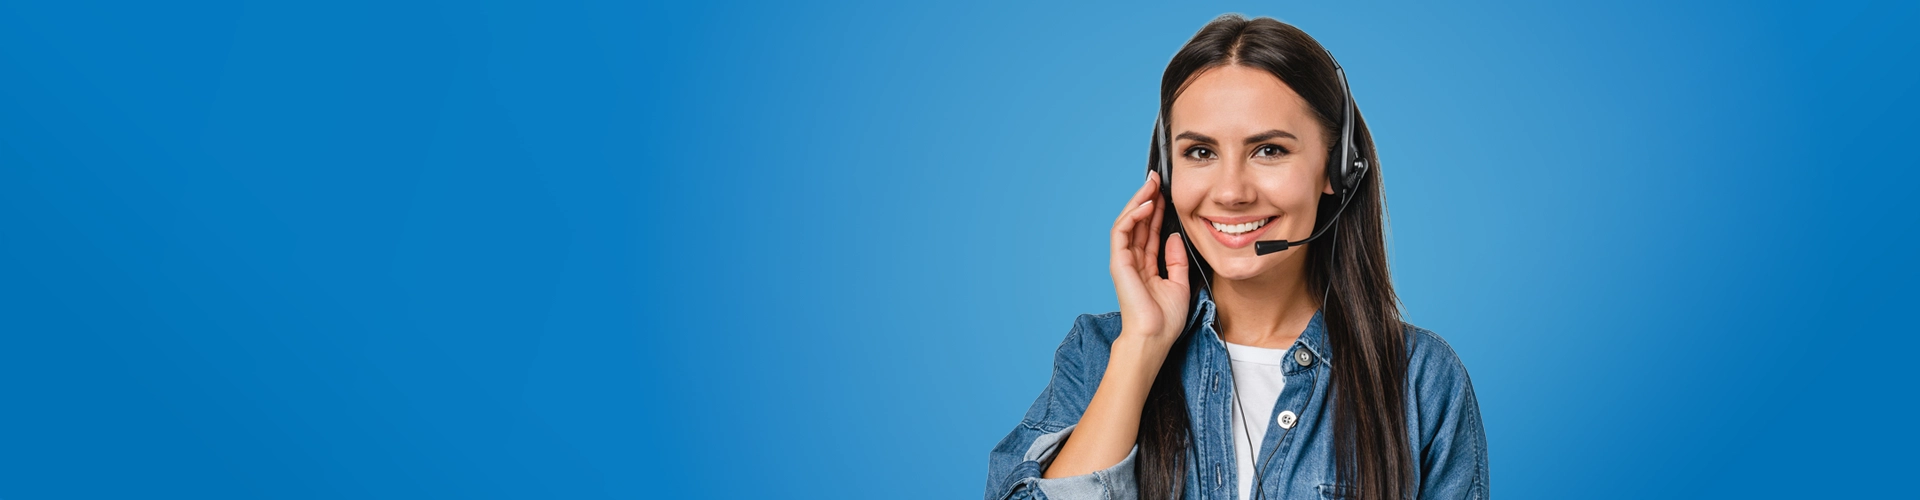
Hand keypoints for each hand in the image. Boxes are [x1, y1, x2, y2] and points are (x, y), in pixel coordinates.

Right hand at [1109, 170, 1191, 350]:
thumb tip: (1174, 236)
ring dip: (1139, 201)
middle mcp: (1133, 261)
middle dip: (1147, 199)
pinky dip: (1133, 216)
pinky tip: (1146, 204)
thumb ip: (1176, 260)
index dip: (1158, 211)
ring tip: (1151, 185)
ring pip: (1128, 222)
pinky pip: (1122, 232)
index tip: (1167, 193)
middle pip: (1138, 223)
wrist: (1154, 338)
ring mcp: (1123, 261)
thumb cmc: (1165, 320)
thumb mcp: (1180, 284)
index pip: (1150, 231)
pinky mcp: (1118, 262)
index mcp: (1146, 266)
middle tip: (1157, 178)